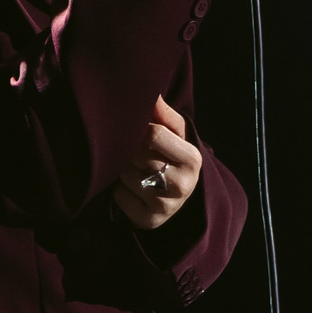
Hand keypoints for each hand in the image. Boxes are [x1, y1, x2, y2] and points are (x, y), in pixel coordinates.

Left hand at [113, 95, 200, 230]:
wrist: (177, 198)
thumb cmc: (172, 157)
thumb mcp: (175, 135)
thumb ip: (163, 113)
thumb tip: (151, 92)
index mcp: (192, 159)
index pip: (154, 134)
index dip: (140, 129)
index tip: (138, 130)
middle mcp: (182, 185)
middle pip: (137, 155)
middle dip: (130, 149)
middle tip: (135, 151)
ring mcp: (166, 206)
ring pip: (125, 175)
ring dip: (122, 170)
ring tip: (135, 170)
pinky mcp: (148, 220)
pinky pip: (119, 197)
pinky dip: (119, 191)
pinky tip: (131, 189)